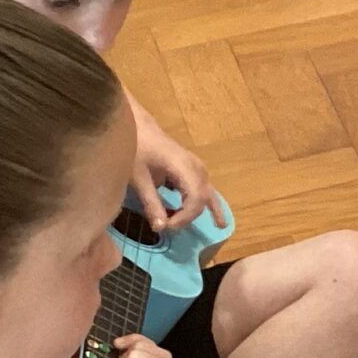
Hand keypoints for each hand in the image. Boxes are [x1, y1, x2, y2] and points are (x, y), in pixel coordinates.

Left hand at [129, 103, 214, 230]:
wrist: (141, 128)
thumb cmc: (138, 149)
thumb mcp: (139, 178)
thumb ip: (151, 203)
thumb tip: (161, 228)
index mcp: (184, 166)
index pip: (195, 199)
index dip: (184, 218)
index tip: (166, 227)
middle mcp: (197, 168)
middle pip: (201, 199)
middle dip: (186, 217)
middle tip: (167, 227)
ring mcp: (199, 169)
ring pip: (206, 196)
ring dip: (195, 213)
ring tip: (186, 228)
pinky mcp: (196, 171)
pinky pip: (207, 191)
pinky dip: (211, 206)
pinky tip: (219, 222)